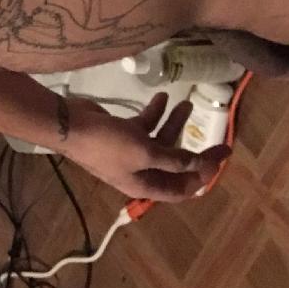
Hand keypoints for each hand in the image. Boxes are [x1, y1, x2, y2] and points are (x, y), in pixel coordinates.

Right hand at [63, 93, 230, 201]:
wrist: (68, 126)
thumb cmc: (108, 144)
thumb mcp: (145, 153)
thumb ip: (174, 159)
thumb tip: (201, 165)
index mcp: (145, 184)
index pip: (182, 189)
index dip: (203, 176)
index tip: (219, 157)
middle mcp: (140, 171)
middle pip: (175, 165)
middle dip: (195, 152)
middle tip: (217, 138)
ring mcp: (130, 151)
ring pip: (161, 141)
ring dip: (175, 124)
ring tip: (187, 104)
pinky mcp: (121, 133)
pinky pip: (144, 125)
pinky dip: (155, 113)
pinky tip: (161, 97)